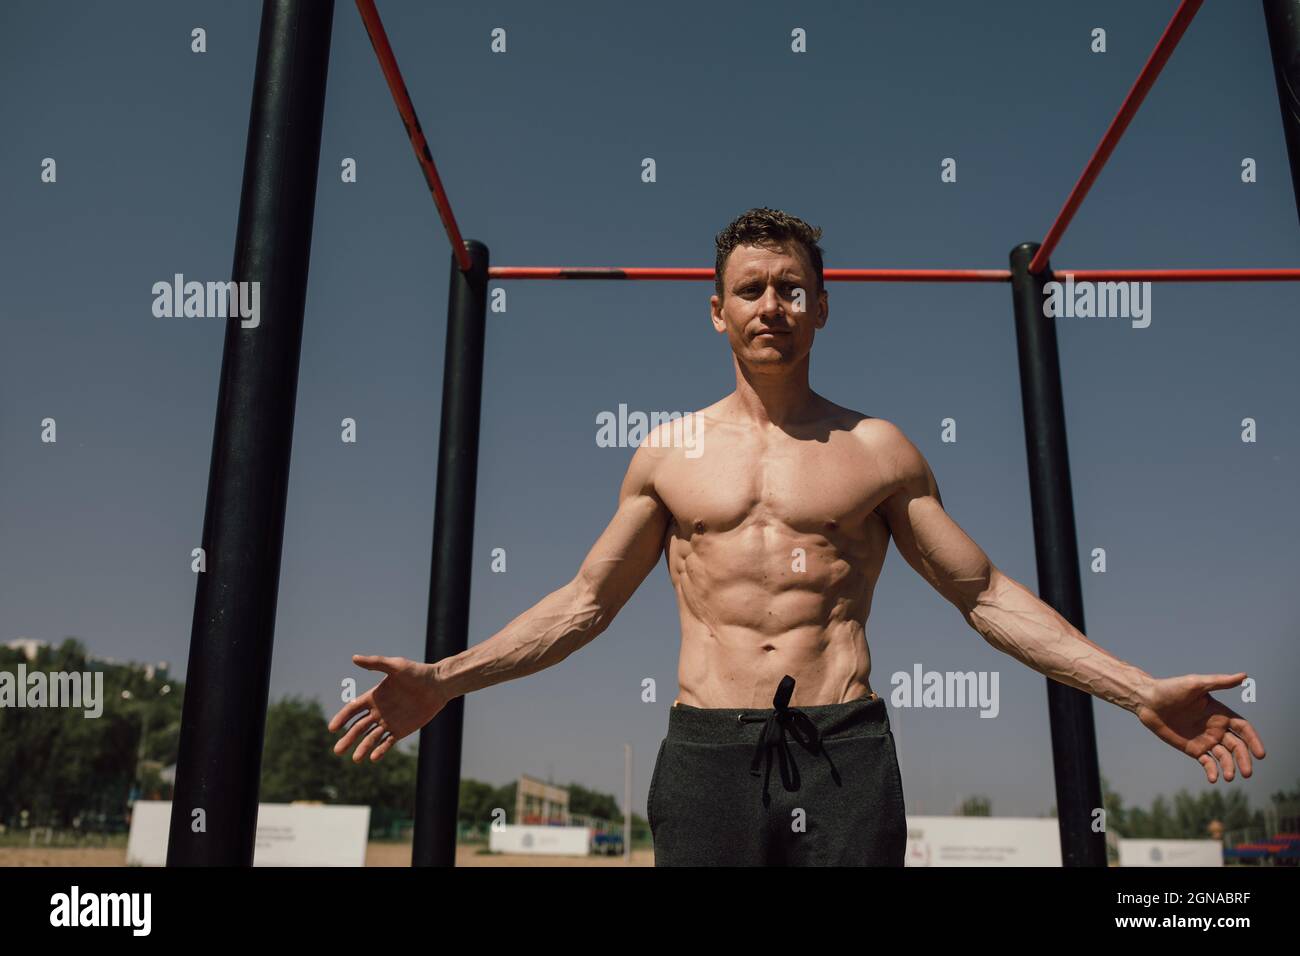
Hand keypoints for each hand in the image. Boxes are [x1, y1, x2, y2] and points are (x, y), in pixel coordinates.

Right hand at [329, 655, 448, 763]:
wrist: (438, 685)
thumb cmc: (417, 673)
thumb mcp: (395, 666)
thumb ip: (375, 663)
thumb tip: (354, 658)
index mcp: (373, 697)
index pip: (352, 710)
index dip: (342, 718)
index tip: (332, 729)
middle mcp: (378, 711)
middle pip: (358, 727)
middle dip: (347, 739)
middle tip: (337, 751)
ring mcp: (389, 722)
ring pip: (371, 738)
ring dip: (362, 748)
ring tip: (355, 760)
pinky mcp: (401, 730)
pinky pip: (387, 742)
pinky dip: (380, 750)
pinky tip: (373, 758)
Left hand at [1135, 673, 1265, 782]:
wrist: (1147, 701)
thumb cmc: (1171, 688)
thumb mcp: (1196, 684)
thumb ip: (1219, 682)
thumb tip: (1244, 676)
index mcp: (1220, 713)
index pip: (1243, 729)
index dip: (1253, 741)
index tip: (1260, 754)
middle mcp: (1216, 728)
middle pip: (1237, 746)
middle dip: (1244, 759)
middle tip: (1247, 773)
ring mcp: (1205, 739)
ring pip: (1224, 757)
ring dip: (1229, 767)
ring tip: (1228, 777)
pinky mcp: (1192, 748)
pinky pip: (1206, 762)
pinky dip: (1212, 771)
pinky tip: (1213, 778)